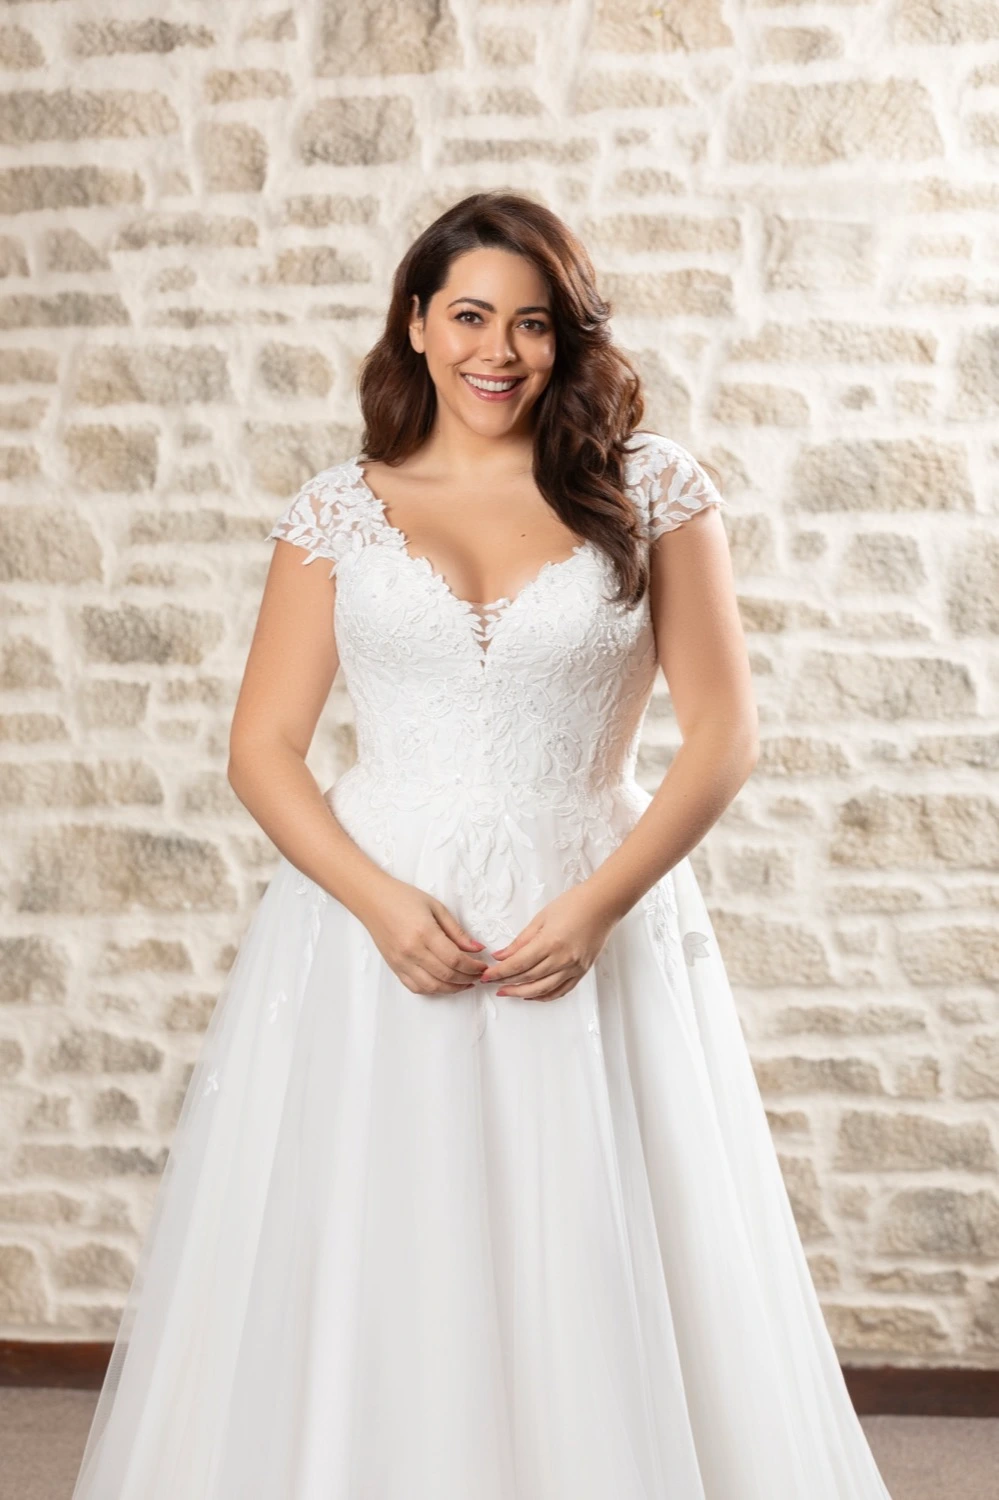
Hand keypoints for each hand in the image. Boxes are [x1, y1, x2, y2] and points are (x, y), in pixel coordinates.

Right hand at [359, 878, 489, 995]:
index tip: (482, 966)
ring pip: (432, 986)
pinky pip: (416, 987)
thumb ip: (457, 931)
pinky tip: (444, 984)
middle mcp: (412, 951)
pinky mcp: (394, 967)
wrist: (372, 899)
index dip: (473, 966)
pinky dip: (433, 990)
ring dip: (452, 988)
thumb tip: (477, 948)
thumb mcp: (436, 907)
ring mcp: (401, 962)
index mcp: (424, 933)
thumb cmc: (404, 898)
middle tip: (478, 975)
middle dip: (467, 978)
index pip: (455, 959)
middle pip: (446, 975)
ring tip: (465, 983)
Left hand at [478, 885, 616, 1000]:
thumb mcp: (541, 918)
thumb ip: (521, 941)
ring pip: (543, 989)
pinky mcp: (582, 971)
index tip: (486, 976)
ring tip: (507, 992)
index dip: (499, 972)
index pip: (518, 964)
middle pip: (528, 978)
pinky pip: (561, 990)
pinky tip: (532, 994)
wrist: (603, 904)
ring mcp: (574, 967)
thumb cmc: (574, 904)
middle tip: (492, 984)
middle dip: (506, 982)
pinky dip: (545, 996)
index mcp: (550, 942)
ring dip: (522, 993)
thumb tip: (502, 956)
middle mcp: (563, 959)